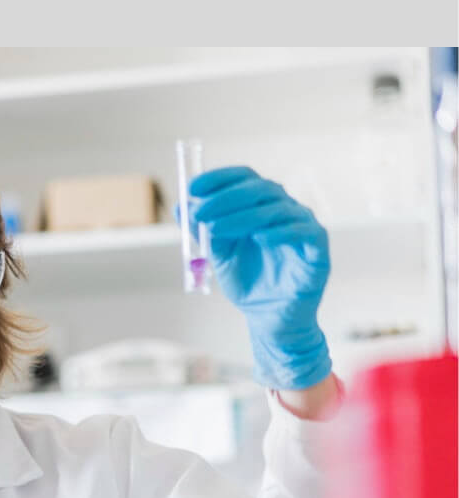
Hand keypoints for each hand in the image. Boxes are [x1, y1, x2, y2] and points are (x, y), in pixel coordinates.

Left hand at [189, 167, 332, 390]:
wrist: (268, 318)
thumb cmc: (249, 283)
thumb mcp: (219, 256)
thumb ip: (204, 232)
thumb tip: (180, 206)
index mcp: (261, 206)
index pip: (244, 179)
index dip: (219, 179)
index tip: (193, 187)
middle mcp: (284, 209)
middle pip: (259, 189)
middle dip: (225, 198)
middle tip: (200, 212)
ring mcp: (302, 226)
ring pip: (277, 209)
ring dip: (243, 216)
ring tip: (217, 229)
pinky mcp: (317, 249)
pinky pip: (303, 232)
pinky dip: (281, 233)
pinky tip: (260, 239)